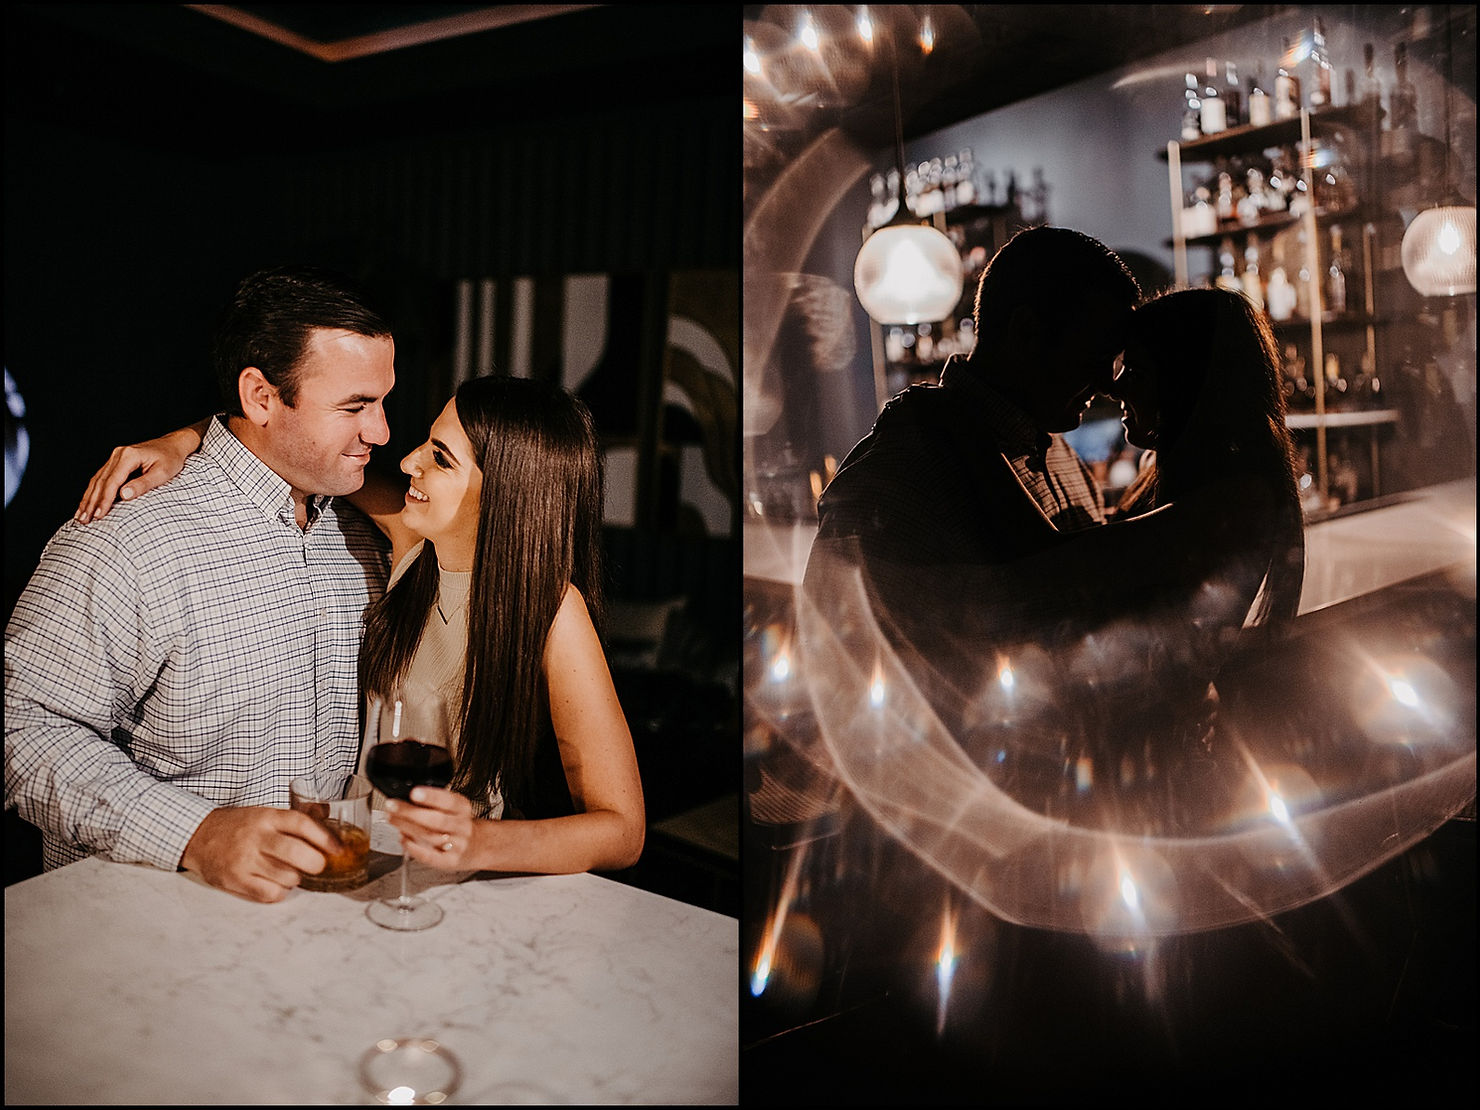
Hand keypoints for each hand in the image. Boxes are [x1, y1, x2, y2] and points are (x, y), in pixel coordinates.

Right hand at [76, 432, 194, 521]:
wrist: (173, 445)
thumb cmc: (171, 460)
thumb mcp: (162, 473)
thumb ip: (143, 484)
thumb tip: (124, 495)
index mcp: (129, 456)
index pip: (112, 481)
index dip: (104, 500)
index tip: (99, 515)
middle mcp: (118, 454)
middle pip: (100, 481)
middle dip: (91, 502)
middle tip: (84, 520)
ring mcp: (115, 457)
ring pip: (97, 480)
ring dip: (88, 498)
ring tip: (80, 516)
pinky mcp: (115, 461)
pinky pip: (100, 478)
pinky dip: (93, 492)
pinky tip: (87, 503)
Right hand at [180, 806, 340, 902]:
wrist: (198, 836)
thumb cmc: (238, 826)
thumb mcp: (264, 813)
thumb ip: (295, 816)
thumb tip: (327, 813)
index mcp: (266, 817)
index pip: (302, 823)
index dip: (325, 837)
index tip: (337, 848)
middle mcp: (256, 837)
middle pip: (296, 853)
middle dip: (316, 863)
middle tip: (317, 865)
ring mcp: (244, 860)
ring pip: (287, 877)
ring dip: (296, 878)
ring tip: (289, 871)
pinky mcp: (235, 880)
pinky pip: (270, 894)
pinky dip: (279, 891)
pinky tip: (275, 883)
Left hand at [385, 787, 477, 869]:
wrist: (476, 846)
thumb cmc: (457, 824)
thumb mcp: (453, 808)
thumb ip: (434, 803)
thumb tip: (405, 798)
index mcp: (462, 808)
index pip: (449, 801)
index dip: (432, 797)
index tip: (414, 793)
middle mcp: (461, 826)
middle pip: (437, 820)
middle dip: (411, 812)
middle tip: (392, 806)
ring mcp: (457, 845)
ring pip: (430, 836)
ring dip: (407, 827)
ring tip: (392, 819)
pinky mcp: (449, 861)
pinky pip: (430, 856)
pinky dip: (413, 848)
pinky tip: (403, 839)